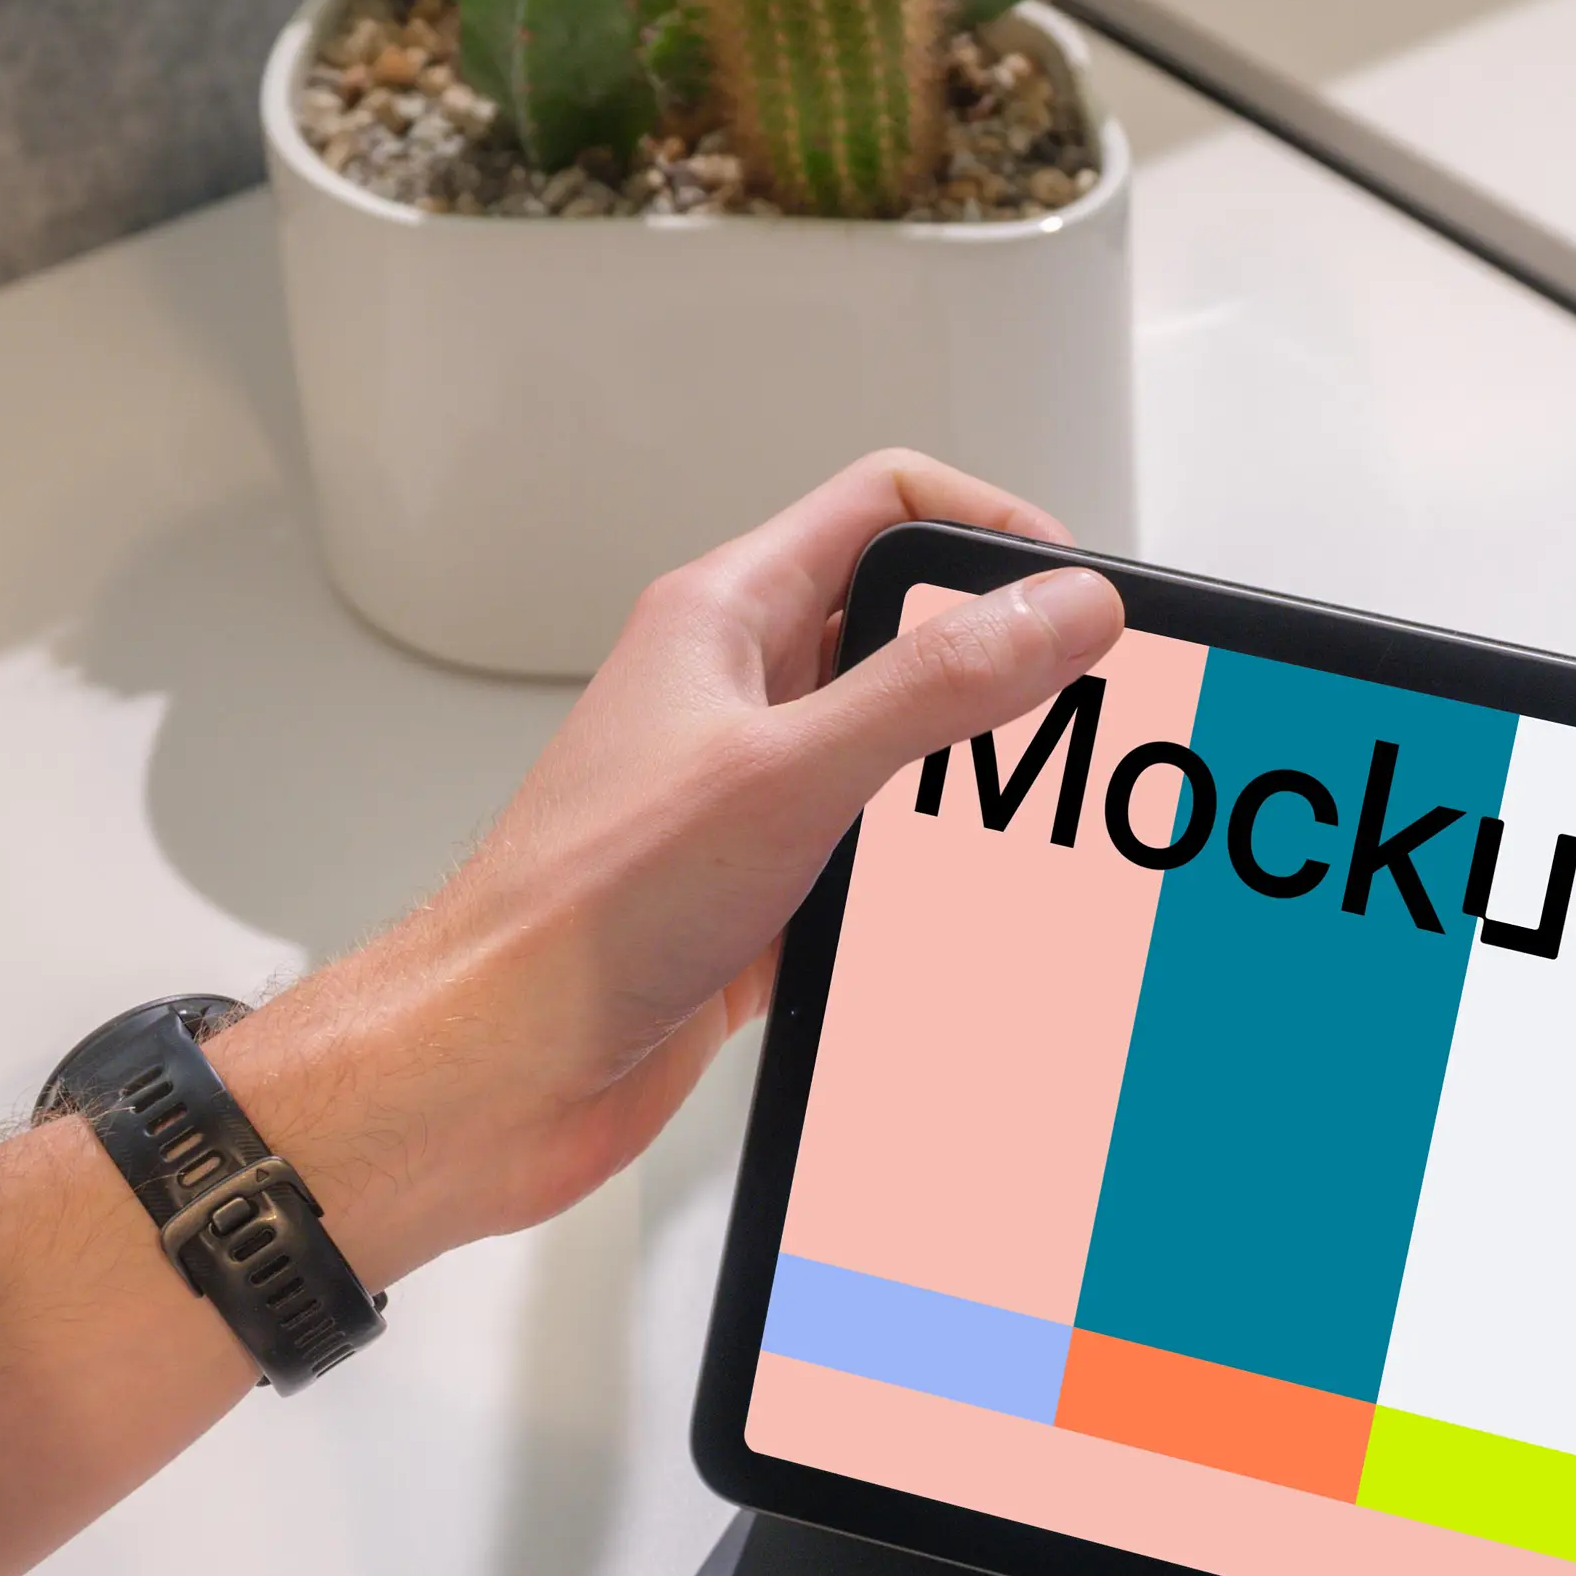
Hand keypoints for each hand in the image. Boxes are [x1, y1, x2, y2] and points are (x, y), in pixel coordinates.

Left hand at [212, 451, 1118, 1284]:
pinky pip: (873, 864)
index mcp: (722, 618)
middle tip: (1080, 711)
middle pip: (906, 632)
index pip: (884, 506)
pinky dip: (927, 886)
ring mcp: (745, 797)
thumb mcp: (788, 773)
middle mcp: (734, 696)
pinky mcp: (757, 896)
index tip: (1073, 591)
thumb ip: (934, 687)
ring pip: (896, 756)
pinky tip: (962, 917)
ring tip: (1031, 823)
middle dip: (1000, 667)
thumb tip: (1058, 608)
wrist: (495, 1069)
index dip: (990, 528)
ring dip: (967, 787)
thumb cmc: (575, 914)